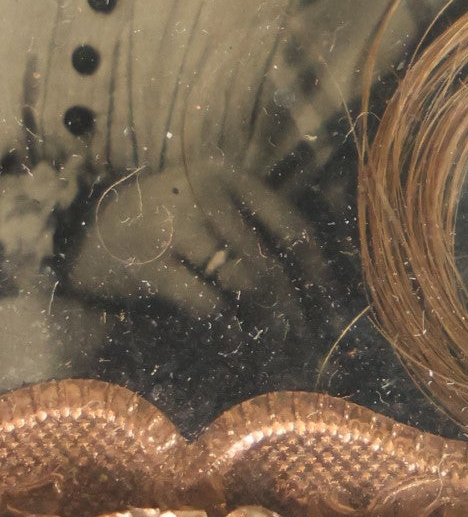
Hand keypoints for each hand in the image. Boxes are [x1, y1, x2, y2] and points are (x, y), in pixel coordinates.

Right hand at [70, 161, 327, 322]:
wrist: (86, 231)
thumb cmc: (167, 221)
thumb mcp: (211, 203)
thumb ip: (255, 226)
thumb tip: (312, 280)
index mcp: (230, 176)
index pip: (290, 224)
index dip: (316, 268)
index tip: (331, 302)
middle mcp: (206, 194)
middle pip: (271, 259)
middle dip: (293, 303)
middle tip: (306, 334)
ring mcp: (175, 226)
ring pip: (246, 281)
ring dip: (267, 317)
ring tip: (278, 339)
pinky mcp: (150, 264)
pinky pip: (207, 304)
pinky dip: (226, 328)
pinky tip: (232, 340)